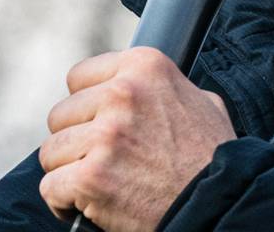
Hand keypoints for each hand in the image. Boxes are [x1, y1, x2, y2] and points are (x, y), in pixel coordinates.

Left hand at [38, 47, 234, 231]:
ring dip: (69, 172)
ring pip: (51, 151)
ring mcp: (105, 135)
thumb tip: (141, 86)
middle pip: (61, 115)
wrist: (222, 206)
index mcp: (144, 66)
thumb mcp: (200, 102)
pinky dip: (63, 202)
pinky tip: (86, 205)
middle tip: (102, 162)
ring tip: (97, 184)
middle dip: (76, 142)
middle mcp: (122, 93)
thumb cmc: (213, 159)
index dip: (87, 107)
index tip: (99, 126)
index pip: (79, 77)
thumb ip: (164, 88)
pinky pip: (50, 187)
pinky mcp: (92, 176)